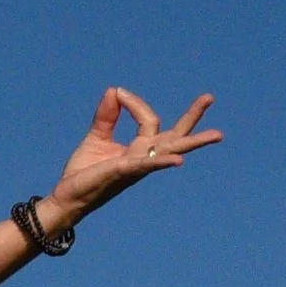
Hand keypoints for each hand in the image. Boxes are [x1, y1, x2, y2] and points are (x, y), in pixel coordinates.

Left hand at [49, 87, 222, 222]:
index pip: (148, 118)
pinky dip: (161, 162)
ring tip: (217, 134)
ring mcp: (137, 165)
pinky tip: (178, 161)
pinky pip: (146, 166)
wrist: (68, 196)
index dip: (135, 103)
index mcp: (139, 147)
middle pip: (175, 136)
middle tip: (210, 97)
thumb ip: (107, 116)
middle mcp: (144, 156)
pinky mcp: (123, 172)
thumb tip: (114, 90)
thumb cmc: (84, 172)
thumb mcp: (97, 137)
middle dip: (193, 117)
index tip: (119, 93)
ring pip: (169, 151)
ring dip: (192, 142)